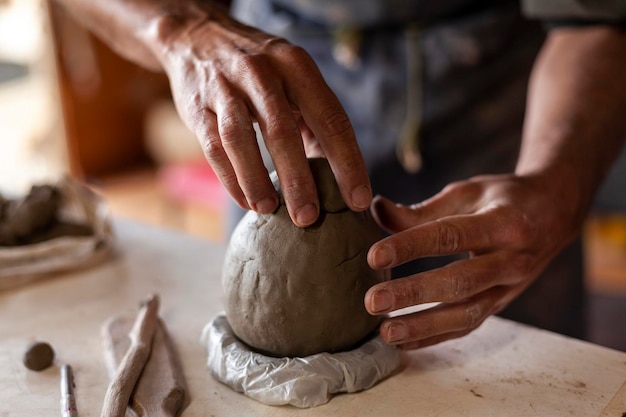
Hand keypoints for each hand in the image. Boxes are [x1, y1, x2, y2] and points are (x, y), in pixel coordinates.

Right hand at [152, 10, 370, 225]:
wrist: (199, 37)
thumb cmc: (260, 69)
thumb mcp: (293, 78)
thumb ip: (314, 120)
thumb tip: (338, 173)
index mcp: (297, 67)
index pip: (331, 118)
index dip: (347, 162)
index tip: (358, 200)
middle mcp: (262, 72)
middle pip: (283, 132)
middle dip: (298, 180)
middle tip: (309, 218)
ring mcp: (225, 87)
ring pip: (240, 139)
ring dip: (257, 179)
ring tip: (270, 210)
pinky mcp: (197, 105)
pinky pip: (213, 147)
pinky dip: (230, 177)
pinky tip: (245, 200)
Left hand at [364, 173, 580, 348]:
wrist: (554, 215)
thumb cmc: (504, 199)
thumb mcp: (469, 192)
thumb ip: (423, 209)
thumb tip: (376, 212)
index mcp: (503, 222)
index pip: (450, 235)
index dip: (411, 246)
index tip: (374, 256)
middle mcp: (511, 260)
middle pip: (459, 282)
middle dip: (413, 294)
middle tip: (372, 301)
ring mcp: (510, 288)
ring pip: (466, 314)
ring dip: (423, 326)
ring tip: (385, 331)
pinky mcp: (502, 304)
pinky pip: (468, 326)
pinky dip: (435, 336)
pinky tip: (404, 341)